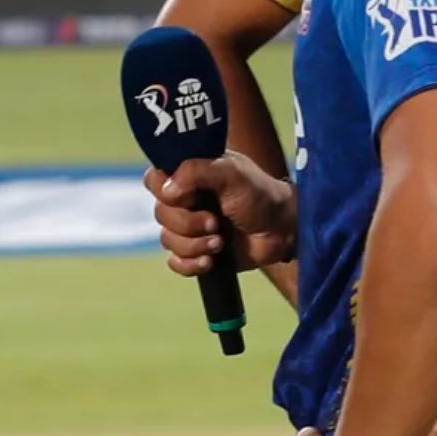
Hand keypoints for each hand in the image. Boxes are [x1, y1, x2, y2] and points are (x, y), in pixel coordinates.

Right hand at [147, 153, 295, 275]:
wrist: (282, 231)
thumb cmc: (260, 195)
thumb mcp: (231, 173)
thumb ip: (197, 171)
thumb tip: (167, 190)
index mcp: (190, 175)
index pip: (154, 179)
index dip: (164, 191)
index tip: (188, 197)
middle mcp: (186, 200)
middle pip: (160, 214)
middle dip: (188, 223)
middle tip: (215, 222)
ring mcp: (191, 226)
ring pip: (167, 240)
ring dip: (194, 245)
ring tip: (220, 242)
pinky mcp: (197, 251)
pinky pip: (175, 263)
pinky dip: (191, 264)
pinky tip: (211, 261)